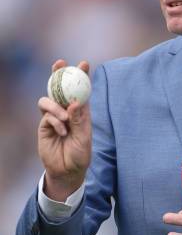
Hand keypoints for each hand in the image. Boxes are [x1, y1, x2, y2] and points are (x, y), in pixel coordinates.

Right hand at [37, 59, 91, 200]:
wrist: (67, 171)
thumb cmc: (80, 155)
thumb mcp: (84, 138)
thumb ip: (79, 121)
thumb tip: (75, 103)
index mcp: (81, 112)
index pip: (81, 90)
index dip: (82, 75)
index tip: (84, 63)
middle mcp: (67, 111)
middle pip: (60, 88)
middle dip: (58, 74)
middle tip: (59, 63)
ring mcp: (54, 117)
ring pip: (48, 99)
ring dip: (56, 106)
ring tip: (65, 119)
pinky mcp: (45, 125)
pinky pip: (46, 116)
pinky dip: (54, 121)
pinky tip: (62, 131)